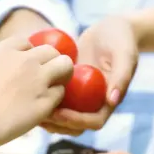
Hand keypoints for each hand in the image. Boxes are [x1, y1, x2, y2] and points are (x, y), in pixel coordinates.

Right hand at [0, 36, 74, 147]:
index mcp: (5, 50)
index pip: (27, 42)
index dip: (28, 55)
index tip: (24, 67)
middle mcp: (25, 60)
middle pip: (51, 51)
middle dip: (50, 62)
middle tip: (46, 78)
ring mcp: (38, 79)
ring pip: (65, 66)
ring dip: (61, 76)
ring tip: (53, 89)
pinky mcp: (45, 100)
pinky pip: (60, 93)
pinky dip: (54, 100)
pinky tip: (44, 108)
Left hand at [41, 16, 138, 135]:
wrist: (111, 28)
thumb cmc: (121, 39)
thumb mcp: (125, 54)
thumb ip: (122, 76)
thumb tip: (112, 100)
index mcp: (108, 101)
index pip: (94, 122)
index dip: (77, 121)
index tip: (60, 112)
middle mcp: (93, 102)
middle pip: (75, 125)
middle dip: (58, 123)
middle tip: (40, 113)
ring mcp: (79, 96)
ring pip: (62, 116)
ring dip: (47, 116)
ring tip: (29, 105)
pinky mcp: (68, 86)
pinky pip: (54, 98)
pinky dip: (42, 98)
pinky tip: (28, 90)